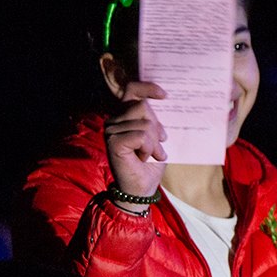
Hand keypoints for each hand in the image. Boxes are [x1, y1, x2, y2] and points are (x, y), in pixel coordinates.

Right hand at [103, 81, 167, 198]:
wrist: (142, 188)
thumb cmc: (151, 163)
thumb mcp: (157, 137)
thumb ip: (156, 120)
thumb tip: (165, 101)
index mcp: (124, 116)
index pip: (132, 90)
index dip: (148, 88)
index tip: (164, 95)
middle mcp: (114, 120)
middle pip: (143, 107)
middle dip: (157, 128)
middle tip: (158, 146)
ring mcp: (111, 130)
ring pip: (144, 123)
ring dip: (155, 143)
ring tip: (151, 155)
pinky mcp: (114, 141)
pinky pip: (141, 136)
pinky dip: (149, 148)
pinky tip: (144, 158)